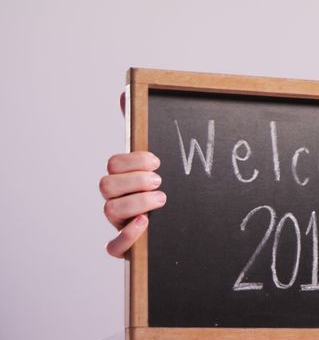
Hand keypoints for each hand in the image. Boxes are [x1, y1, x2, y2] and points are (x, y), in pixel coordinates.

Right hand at [99, 91, 165, 256]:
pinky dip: (127, 236)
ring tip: (162, 199)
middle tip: (160, 181)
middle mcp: (119, 200)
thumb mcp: (162, 161)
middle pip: (105, 185)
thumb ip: (143, 128)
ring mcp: (121, 224)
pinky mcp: (129, 248)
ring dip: (136, 202)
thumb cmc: (172, 189)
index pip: (114, 163)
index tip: (158, 161)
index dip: (134, 160)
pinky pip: (113, 248)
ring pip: (109, 210)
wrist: (191, 228)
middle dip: (135, 179)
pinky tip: (145, 225)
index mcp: (126, 178)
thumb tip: (124, 91)